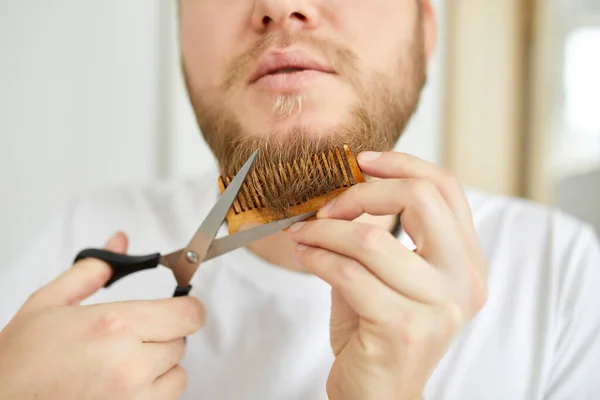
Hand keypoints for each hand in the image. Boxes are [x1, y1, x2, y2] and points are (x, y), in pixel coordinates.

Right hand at [0, 232, 204, 399]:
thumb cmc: (18, 363)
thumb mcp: (48, 303)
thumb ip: (91, 270)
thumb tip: (120, 243)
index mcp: (114, 326)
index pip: (189, 314)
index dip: (186, 308)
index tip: (176, 307)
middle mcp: (130, 364)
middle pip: (182, 342)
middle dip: (162, 334)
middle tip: (130, 336)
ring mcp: (132, 399)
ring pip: (178, 374)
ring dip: (161, 366)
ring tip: (124, 362)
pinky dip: (152, 391)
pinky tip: (123, 385)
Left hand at [288, 151, 487, 399]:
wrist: (377, 395)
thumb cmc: (378, 332)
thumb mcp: (388, 275)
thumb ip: (378, 232)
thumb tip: (342, 189)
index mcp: (467, 261)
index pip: (446, 188)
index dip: (402, 163)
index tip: (361, 160)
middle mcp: (464, 281)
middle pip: (420, 197)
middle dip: (361, 193)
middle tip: (328, 206)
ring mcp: (439, 306)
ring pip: (371, 239)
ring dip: (325, 231)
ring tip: (303, 233)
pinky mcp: (404, 328)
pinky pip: (347, 273)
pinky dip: (317, 257)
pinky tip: (306, 255)